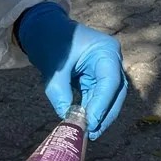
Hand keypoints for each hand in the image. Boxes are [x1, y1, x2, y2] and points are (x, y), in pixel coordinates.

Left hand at [16, 2, 127, 139]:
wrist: (45, 28)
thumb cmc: (51, 41)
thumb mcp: (54, 67)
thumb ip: (59, 92)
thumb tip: (66, 117)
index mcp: (106, 50)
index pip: (110, 81)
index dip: (102, 104)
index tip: (91, 122)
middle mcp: (111, 60)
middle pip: (116, 92)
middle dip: (105, 114)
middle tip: (93, 132)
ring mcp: (106, 69)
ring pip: (110, 97)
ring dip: (100, 115)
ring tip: (88, 132)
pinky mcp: (97, 77)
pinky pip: (99, 96)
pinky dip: (92, 109)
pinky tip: (85, 123)